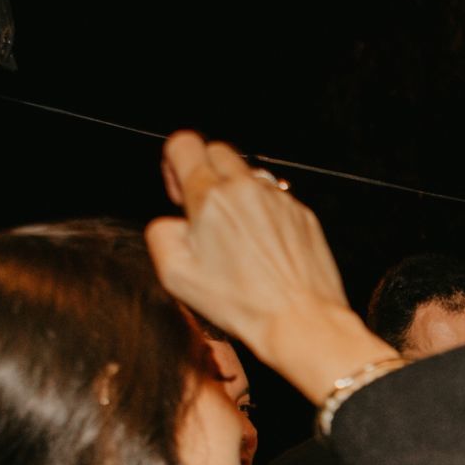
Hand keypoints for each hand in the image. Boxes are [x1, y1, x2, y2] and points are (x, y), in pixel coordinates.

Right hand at [145, 131, 393, 397]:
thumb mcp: (175, 274)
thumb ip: (161, 232)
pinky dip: (264, 212)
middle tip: (205, 211)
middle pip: (217, 151)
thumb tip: (172, 222)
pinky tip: (263, 246)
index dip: (174, 164)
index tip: (179, 191)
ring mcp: (279, 200)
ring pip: (249, 174)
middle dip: (205, 173)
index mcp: (210, 197)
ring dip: (237, 193)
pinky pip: (276, 198)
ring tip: (236, 234)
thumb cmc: (243, 303)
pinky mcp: (303, 214)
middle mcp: (247, 190)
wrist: (301, 320)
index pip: (184, 143)